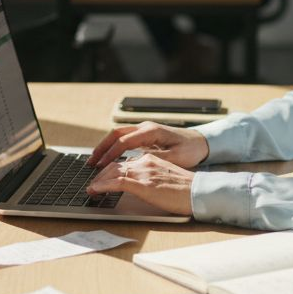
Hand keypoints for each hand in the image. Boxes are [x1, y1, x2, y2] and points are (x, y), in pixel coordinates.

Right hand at [86, 121, 208, 169]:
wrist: (202, 142)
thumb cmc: (190, 150)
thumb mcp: (175, 157)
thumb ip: (154, 159)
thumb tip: (135, 164)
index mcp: (151, 131)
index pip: (123, 142)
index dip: (110, 154)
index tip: (100, 166)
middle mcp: (145, 128)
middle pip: (116, 135)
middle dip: (101, 148)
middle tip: (90, 162)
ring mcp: (145, 130)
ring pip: (119, 136)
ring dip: (106, 147)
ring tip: (95, 161)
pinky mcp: (146, 136)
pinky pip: (125, 139)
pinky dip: (114, 147)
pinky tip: (108, 158)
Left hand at [87, 153, 193, 215]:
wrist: (199, 192)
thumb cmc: (187, 190)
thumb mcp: (166, 179)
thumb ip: (152, 178)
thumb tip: (140, 186)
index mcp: (152, 159)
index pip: (125, 163)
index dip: (110, 171)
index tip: (102, 178)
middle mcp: (145, 161)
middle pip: (115, 165)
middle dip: (101, 175)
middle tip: (92, 184)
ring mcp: (143, 171)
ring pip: (113, 172)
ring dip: (98, 181)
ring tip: (91, 189)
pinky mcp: (142, 183)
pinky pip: (116, 182)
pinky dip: (102, 186)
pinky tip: (94, 191)